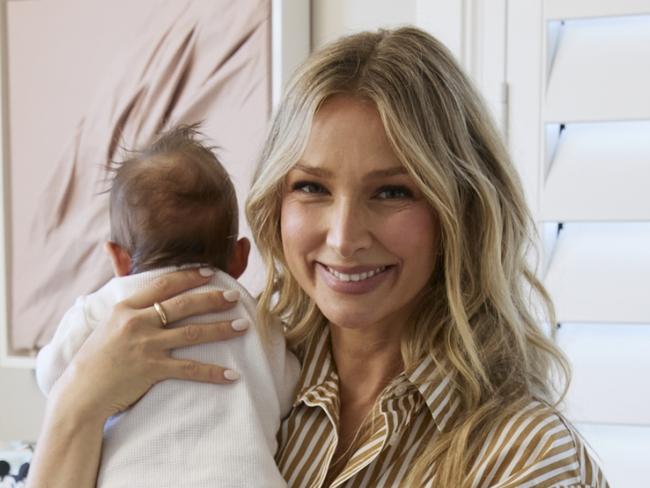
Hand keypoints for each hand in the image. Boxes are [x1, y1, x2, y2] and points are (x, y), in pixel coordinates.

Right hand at [50, 267, 246, 421]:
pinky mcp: (152, 370)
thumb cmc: (94, 357)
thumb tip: (144, 289)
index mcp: (125, 307)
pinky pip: (190, 369)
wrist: (79, 393)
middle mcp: (137, 322)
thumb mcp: (106, 323)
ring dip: (221, 329)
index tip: (210, 272)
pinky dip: (213, 373)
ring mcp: (145, 346)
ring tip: (243, 326)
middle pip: (183, 304)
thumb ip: (128, 305)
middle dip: (213, 299)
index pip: (164, 284)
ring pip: (193, 333)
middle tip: (235, 296)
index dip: (189, 276)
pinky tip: (232, 375)